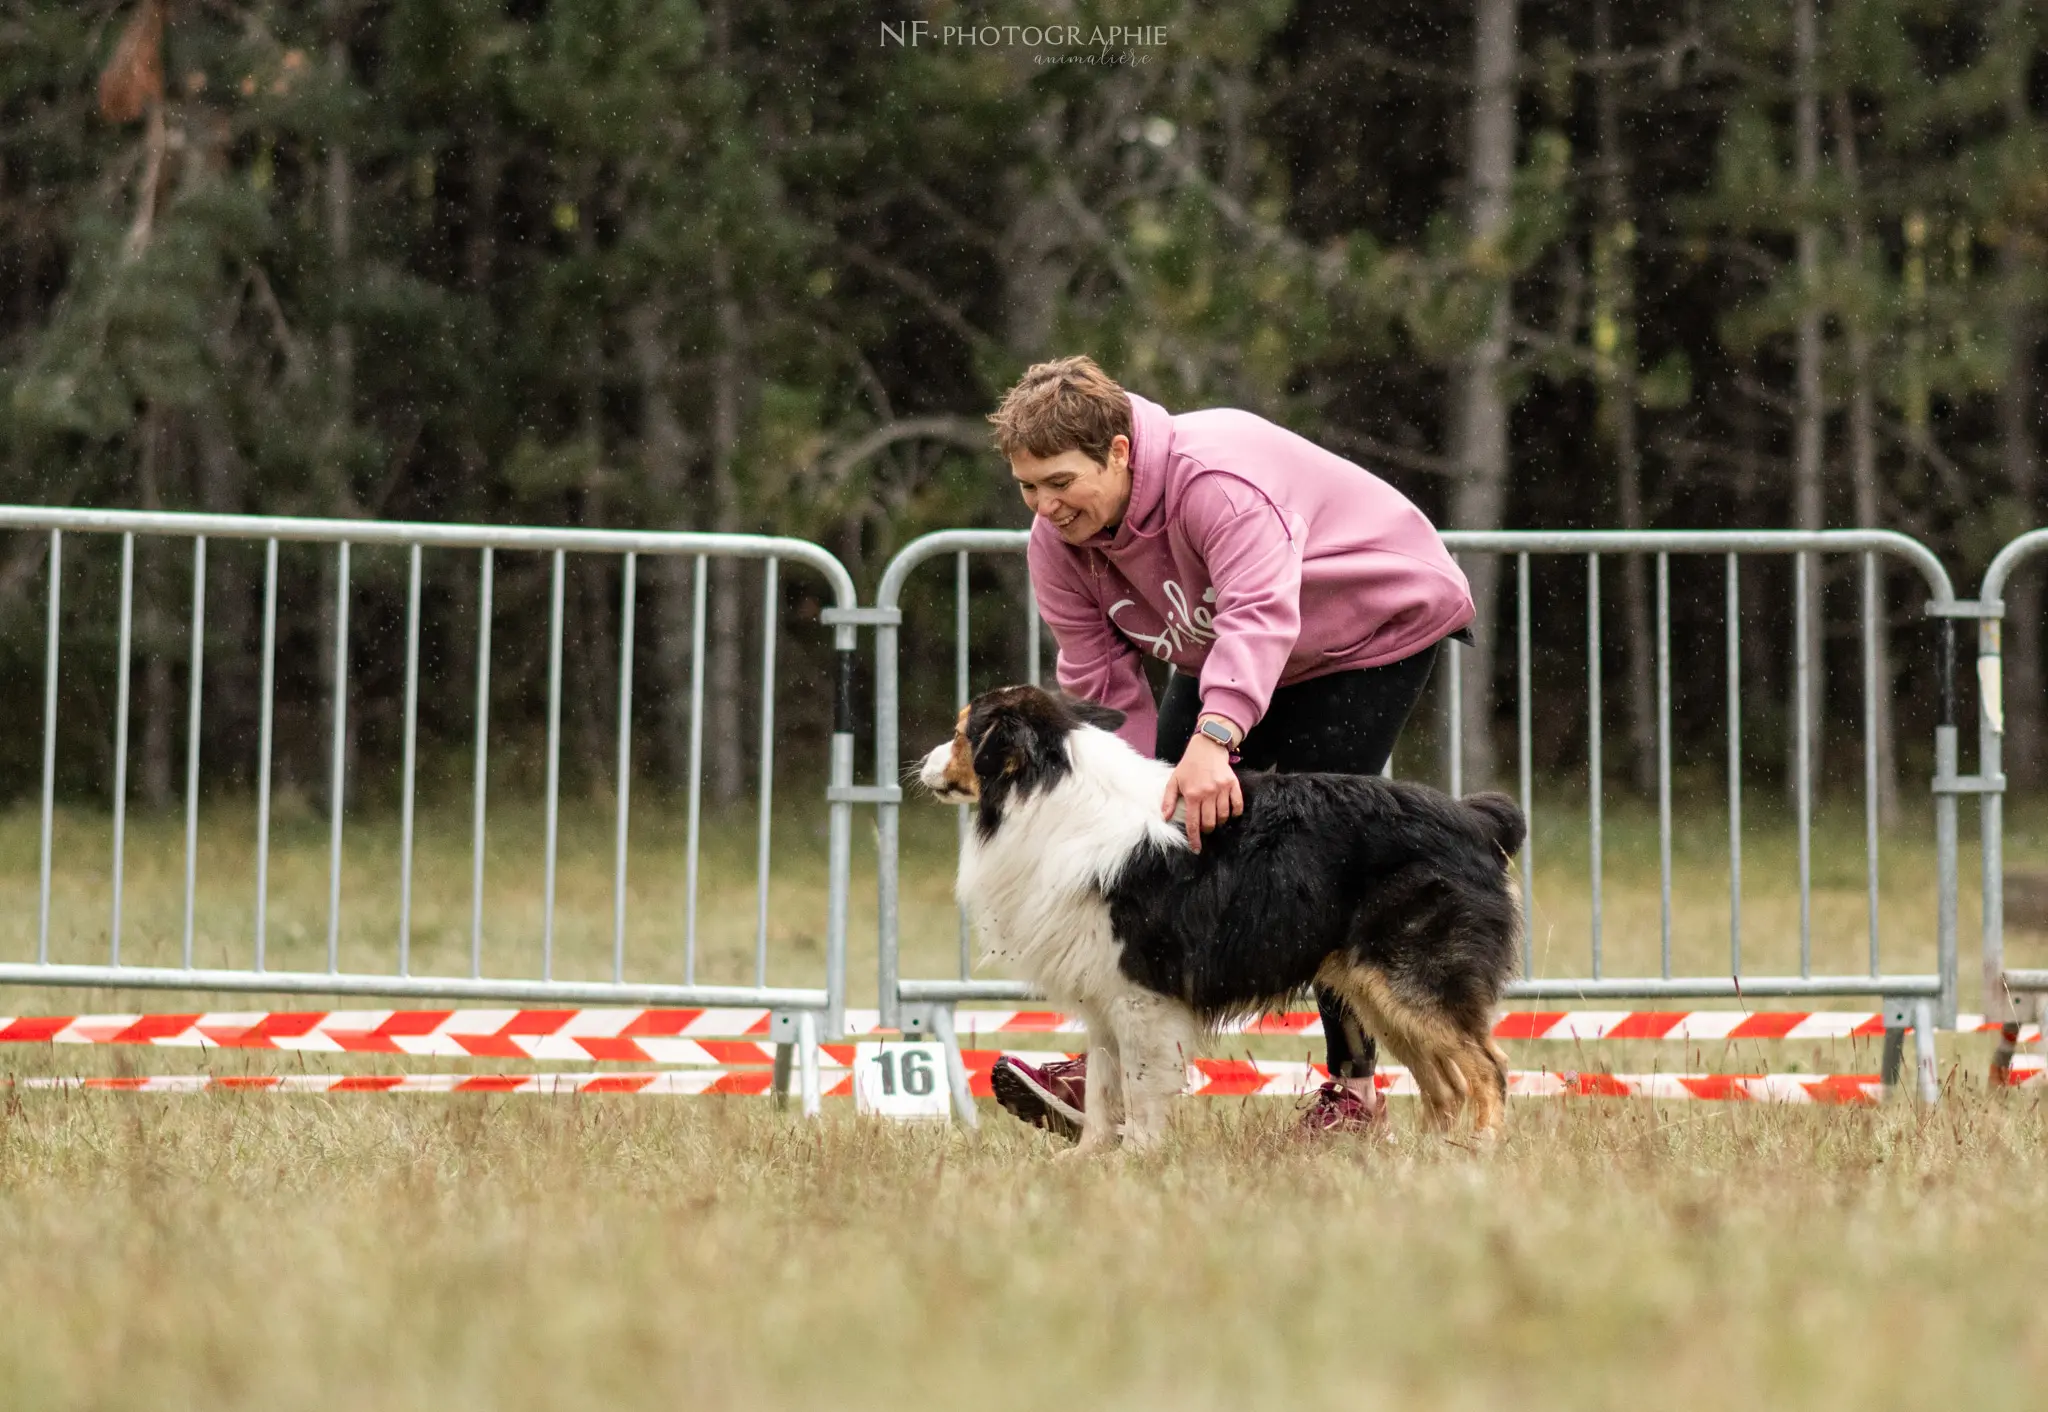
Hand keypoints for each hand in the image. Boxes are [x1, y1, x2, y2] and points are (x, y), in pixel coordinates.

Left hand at [1161, 733, 1242, 851]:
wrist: (1207, 748)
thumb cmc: (1188, 766)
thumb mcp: (1174, 781)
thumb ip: (1168, 800)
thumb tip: (1165, 818)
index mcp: (1192, 794)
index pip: (1193, 823)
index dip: (1194, 838)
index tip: (1196, 848)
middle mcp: (1207, 793)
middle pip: (1209, 822)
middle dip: (1206, 830)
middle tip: (1204, 828)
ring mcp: (1222, 789)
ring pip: (1223, 816)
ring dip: (1219, 822)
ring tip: (1214, 819)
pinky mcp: (1233, 784)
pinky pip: (1237, 805)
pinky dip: (1235, 812)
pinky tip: (1229, 813)